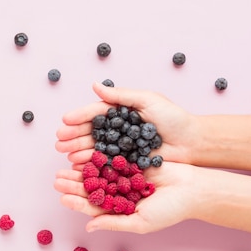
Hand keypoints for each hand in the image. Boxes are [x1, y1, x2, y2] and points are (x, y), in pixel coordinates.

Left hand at [53, 162, 199, 233]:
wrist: (194, 188)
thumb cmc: (171, 210)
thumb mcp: (141, 222)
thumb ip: (114, 222)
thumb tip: (88, 227)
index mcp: (120, 210)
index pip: (93, 207)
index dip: (77, 203)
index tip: (62, 197)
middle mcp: (119, 194)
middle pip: (91, 189)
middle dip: (74, 184)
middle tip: (57, 179)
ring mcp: (125, 177)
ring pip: (97, 174)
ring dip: (81, 171)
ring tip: (64, 166)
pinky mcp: (131, 162)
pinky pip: (111, 159)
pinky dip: (97, 158)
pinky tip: (84, 155)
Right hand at [55, 82, 198, 164]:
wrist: (191, 142)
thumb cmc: (173, 118)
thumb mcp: (147, 100)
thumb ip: (121, 95)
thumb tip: (94, 85)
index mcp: (119, 112)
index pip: (95, 114)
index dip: (79, 116)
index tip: (65, 120)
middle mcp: (116, 130)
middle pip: (89, 132)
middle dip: (72, 136)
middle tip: (59, 140)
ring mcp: (119, 147)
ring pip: (93, 148)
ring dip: (77, 150)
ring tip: (66, 153)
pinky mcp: (124, 163)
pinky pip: (104, 163)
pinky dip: (90, 164)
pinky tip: (78, 165)